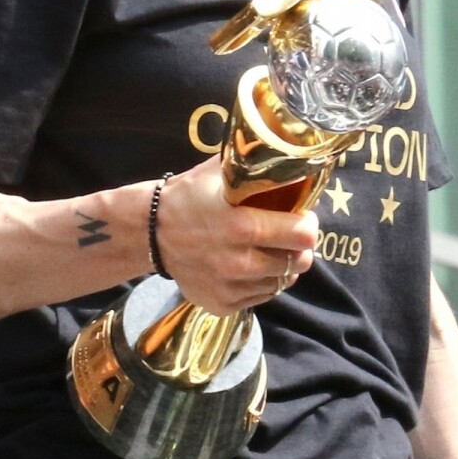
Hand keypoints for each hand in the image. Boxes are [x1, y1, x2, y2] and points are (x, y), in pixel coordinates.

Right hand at [154, 156, 317, 315]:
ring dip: (281, 266)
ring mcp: (230, 287)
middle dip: (299, 247)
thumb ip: (256, 165)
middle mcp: (238, 263)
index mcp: (242, 227)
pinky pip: (261, 296)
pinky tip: (248, 267)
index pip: (304, 235)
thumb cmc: (188, 197)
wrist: (148, 233)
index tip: (302, 217)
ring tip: (267, 250)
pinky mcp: (222, 305)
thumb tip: (291, 153)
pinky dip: (261, 282)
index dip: (308, 224)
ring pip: (282, 281)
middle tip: (289, 235)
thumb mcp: (220, 172)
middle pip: (299, 262)